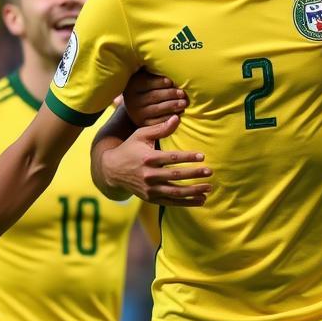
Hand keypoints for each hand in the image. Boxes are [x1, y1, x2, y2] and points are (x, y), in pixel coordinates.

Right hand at [98, 114, 212, 205]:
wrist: (111, 170)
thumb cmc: (129, 148)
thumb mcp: (141, 135)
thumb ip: (160, 128)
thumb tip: (178, 118)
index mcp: (147, 158)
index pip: (171, 158)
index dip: (188, 157)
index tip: (202, 156)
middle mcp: (148, 175)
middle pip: (175, 176)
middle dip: (194, 174)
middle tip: (210, 171)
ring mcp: (149, 189)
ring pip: (175, 192)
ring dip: (193, 191)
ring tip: (208, 189)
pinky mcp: (150, 198)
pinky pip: (171, 202)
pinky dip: (186, 203)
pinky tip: (200, 200)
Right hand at [122, 69, 187, 126]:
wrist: (136, 106)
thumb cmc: (147, 87)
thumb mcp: (146, 77)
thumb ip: (154, 72)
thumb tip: (171, 64)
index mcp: (132, 86)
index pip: (146, 83)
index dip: (159, 82)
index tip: (171, 81)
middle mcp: (132, 101)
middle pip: (154, 96)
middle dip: (170, 94)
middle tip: (183, 93)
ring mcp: (137, 114)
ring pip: (158, 109)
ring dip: (173, 106)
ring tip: (184, 103)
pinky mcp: (144, 124)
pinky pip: (158, 122)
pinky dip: (170, 118)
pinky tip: (179, 114)